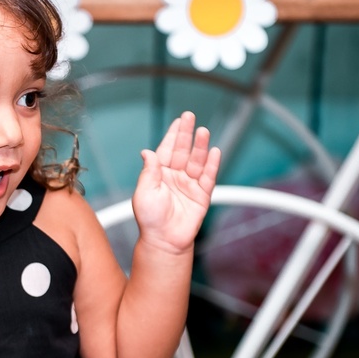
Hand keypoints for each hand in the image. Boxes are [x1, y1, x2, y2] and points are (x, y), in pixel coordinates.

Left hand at [132, 112, 220, 254]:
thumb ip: (149, 171)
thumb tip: (147, 151)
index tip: (179, 120)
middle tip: (190, 117)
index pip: (167, 149)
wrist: (164, 241)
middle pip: (183, 151)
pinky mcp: (201, 195)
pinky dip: (211, 165)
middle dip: (187, 134)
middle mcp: (175, 176)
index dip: (173, 135)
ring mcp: (189, 185)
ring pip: (196, 161)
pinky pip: (208, 178)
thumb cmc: (150, 219)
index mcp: (159, 173)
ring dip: (200, 147)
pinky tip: (214, 152)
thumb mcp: (144, 192)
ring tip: (203, 132)